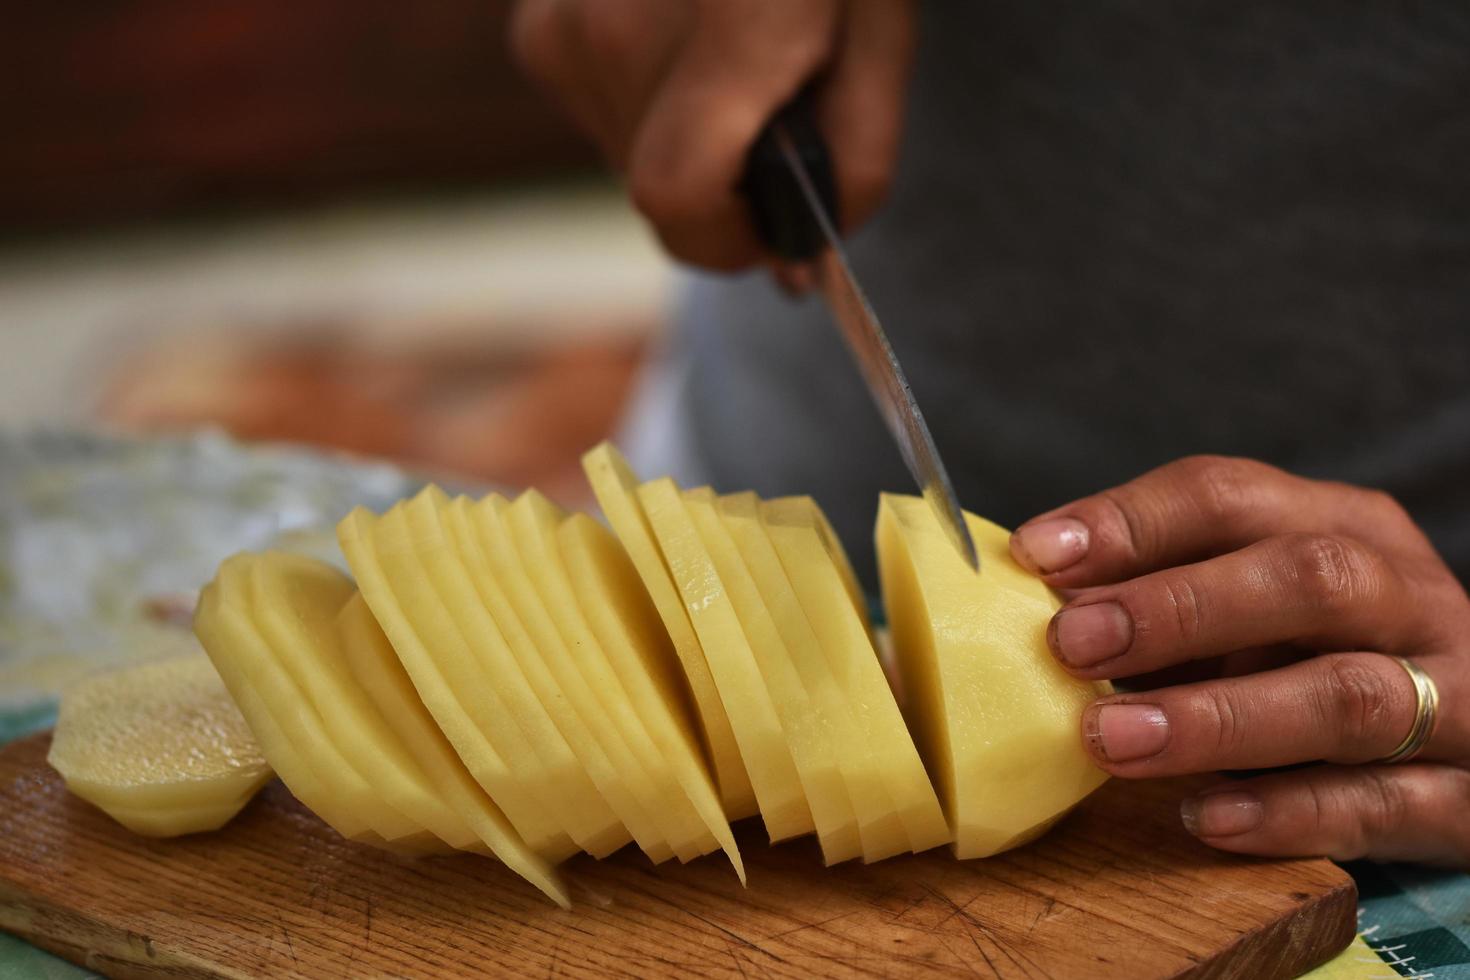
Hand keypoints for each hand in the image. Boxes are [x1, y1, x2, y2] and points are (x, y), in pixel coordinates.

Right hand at [510, 0, 915, 269]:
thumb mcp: (881, 30)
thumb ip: (856, 157)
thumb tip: (800, 258)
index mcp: (731, 18)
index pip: (676, 195)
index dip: (727, 241)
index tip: (772, 235)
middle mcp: (617, 24)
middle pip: (658, 189)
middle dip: (725, 188)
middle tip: (774, 119)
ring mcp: (564, 22)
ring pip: (627, 156)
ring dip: (687, 142)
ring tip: (731, 56)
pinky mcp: (538, 27)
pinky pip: (600, 113)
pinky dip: (651, 103)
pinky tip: (686, 37)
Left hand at [1010, 456, 1469, 866]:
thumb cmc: (1325, 658)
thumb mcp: (1256, 607)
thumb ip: (1165, 597)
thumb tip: (1041, 597)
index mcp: (1346, 528)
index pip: (1233, 497)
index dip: (1132, 522)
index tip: (1040, 556)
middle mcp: (1409, 599)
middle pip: (1310, 579)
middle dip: (1181, 608)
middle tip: (1074, 642)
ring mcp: (1454, 698)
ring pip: (1351, 697)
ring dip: (1218, 717)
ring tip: (1114, 738)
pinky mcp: (1468, 800)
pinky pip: (1383, 807)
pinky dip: (1288, 812)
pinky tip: (1205, 816)